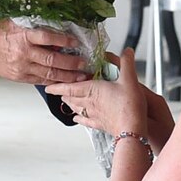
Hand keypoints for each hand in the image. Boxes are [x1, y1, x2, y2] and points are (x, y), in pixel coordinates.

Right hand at [0, 21, 93, 86]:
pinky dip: (53, 81)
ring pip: (48, 73)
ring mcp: (21, 67)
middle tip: (84, 63)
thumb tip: (58, 27)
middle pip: (52, 59)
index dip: (64, 39)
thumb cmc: (0, 31)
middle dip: (71, 63)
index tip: (76, 42)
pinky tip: (64, 81)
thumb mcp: (17, 22)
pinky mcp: (19, 76)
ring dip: (66, 76)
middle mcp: (23, 53)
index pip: (48, 37)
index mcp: (23, 35)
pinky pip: (39, 80)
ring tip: (80, 76)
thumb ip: (36, 26)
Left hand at [48, 50, 164, 143]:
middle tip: (57, 90)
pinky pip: (85, 120)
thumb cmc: (129, 106)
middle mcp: (89, 103)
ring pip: (76, 108)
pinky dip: (79, 118)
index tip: (48, 86)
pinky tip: (76, 117)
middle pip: (70, 97)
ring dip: (69, 103)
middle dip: (63, 93)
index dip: (58, 86)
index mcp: (93, 90)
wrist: (132, 130)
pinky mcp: (100, 124)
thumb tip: (128, 50)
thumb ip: (127, 63)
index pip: (69, 87)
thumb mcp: (130, 80)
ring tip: (65, 100)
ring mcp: (93, 115)